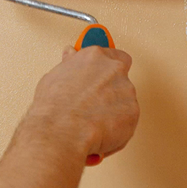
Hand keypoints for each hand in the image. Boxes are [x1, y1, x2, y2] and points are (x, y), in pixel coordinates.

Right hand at [27, 46, 138, 161]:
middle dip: (111, 90)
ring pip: (124, 101)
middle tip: (94, 103)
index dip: (106, 69)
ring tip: (91, 121)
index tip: (99, 76)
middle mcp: (114, 70)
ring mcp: (126, 91)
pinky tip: (98, 131)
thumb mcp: (53, 77)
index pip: (113, 55)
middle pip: (121, 78)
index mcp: (94, 57)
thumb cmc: (53, 107)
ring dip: (112, 110)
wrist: (61, 131)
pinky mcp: (133, 113)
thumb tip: (71, 55)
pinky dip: (116, 128)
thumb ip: (70, 65)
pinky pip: (127, 121)